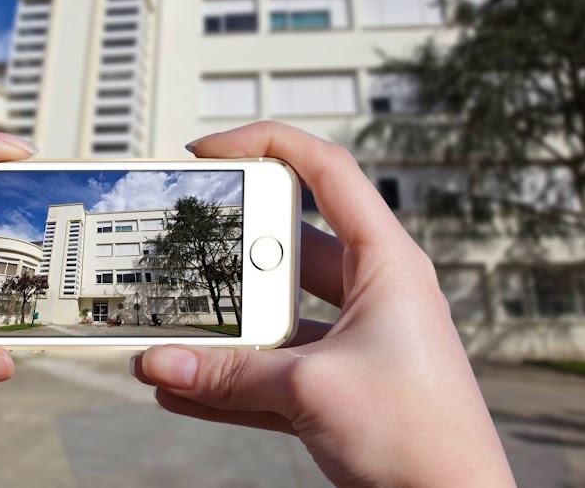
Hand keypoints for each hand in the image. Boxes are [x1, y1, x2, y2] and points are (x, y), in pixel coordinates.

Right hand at [131, 122, 514, 486]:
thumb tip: (161, 363)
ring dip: (225, 325)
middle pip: (288, 246)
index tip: (211, 152)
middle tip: (180, 248)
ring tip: (169, 325)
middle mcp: (372, 291)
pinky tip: (183, 383)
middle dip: (230, 252)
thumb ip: (232, 374)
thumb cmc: (423, 440)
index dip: (267, 144)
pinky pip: (274, 368)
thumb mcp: (313, 391)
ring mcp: (354, 339)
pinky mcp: (338, 384)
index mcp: (387, 263)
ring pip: (275, 313)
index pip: (327, 171)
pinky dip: (231, 376)